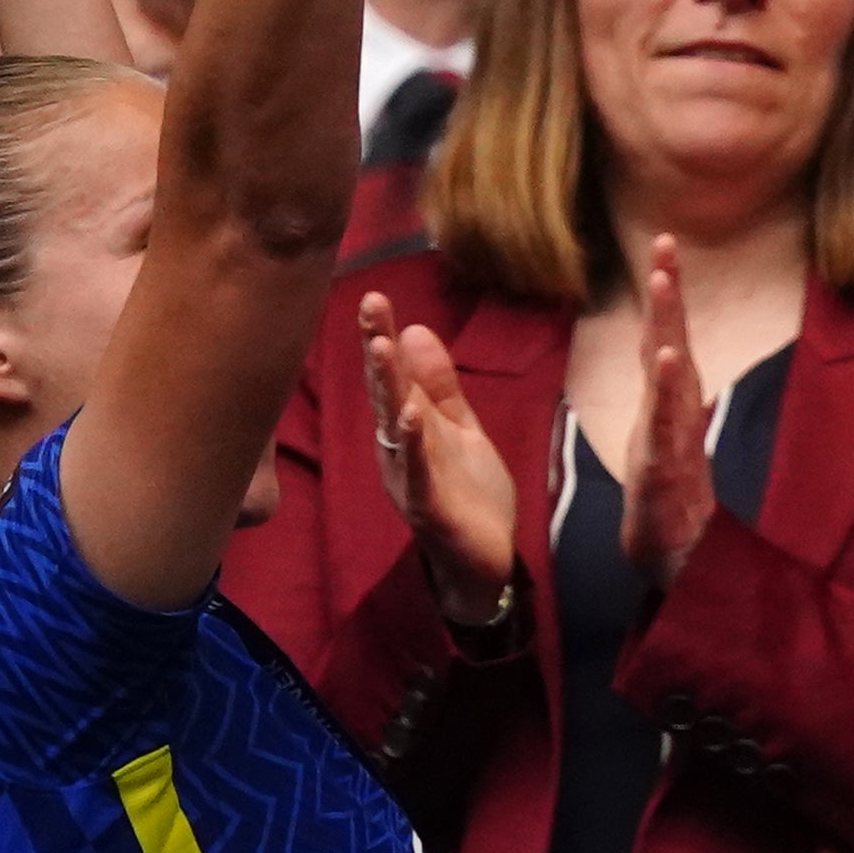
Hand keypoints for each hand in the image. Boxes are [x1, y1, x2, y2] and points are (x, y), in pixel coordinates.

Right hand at [360, 296, 524, 630]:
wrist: (483, 557)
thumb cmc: (467, 492)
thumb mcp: (459, 429)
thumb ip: (439, 385)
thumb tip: (415, 330)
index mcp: (408, 426)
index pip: (392, 374)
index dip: (381, 335)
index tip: (375, 295)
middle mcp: (398, 447)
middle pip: (385, 391)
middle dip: (376, 347)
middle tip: (370, 304)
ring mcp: (408, 475)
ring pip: (392, 425)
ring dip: (387, 386)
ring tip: (380, 346)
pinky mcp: (427, 503)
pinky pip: (417, 468)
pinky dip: (414, 441)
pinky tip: (411, 414)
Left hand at [625, 235, 715, 590]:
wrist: (677, 563)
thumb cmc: (670, 505)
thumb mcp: (664, 445)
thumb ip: (673, 406)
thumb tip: (684, 369)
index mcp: (667, 408)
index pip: (664, 340)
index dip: (665, 296)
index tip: (663, 247)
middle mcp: (675, 415)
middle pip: (672, 343)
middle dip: (669, 294)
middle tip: (666, 244)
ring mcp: (674, 439)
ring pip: (672, 376)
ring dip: (669, 327)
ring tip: (663, 284)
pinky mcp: (666, 468)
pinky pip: (666, 424)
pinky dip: (668, 391)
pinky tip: (667, 359)